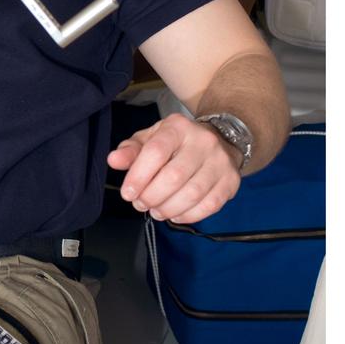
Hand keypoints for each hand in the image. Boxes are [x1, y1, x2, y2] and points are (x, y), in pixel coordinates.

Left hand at [106, 112, 241, 223]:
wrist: (220, 140)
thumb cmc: (177, 143)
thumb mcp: (151, 139)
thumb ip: (131, 150)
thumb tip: (114, 160)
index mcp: (178, 127)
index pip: (156, 152)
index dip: (138, 176)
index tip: (128, 193)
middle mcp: (203, 142)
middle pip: (174, 177)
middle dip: (152, 196)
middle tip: (141, 204)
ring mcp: (220, 162)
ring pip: (192, 194)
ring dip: (168, 208)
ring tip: (156, 211)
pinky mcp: (231, 181)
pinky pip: (209, 206)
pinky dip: (188, 215)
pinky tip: (175, 214)